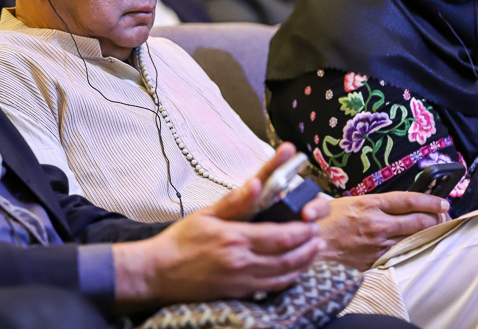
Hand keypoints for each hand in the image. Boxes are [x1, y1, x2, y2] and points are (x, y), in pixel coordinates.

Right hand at [113, 144, 325, 310]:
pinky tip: (293, 271)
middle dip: (309, 247)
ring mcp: (242, 282)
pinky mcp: (239, 295)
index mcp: (236, 238)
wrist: (158, 273)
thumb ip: (235, 200)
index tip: (311, 223)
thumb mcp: (206, 214)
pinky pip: (272, 288)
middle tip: (318, 237)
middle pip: (289, 257)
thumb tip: (257, 183)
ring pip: (285, 275)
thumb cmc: (179, 242)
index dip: (302, 231)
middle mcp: (242, 263)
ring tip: (313, 252)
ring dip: (304, 264)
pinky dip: (288, 279)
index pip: (281, 236)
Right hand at [316, 192, 449, 270]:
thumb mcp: (349, 202)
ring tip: (434, 230)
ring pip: (413, 239)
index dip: (430, 200)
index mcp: (369, 204)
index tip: (442, 201)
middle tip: (442, 216)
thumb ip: (373, 204)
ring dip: (426, 234)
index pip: (409, 200)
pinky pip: (400, 253)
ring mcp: (378, 244)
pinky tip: (414, 245)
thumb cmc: (325, 221)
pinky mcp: (375, 260)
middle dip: (436, 218)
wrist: (310, 244)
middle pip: (419, 221)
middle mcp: (377, 224)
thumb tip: (396, 205)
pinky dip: (410, 248)